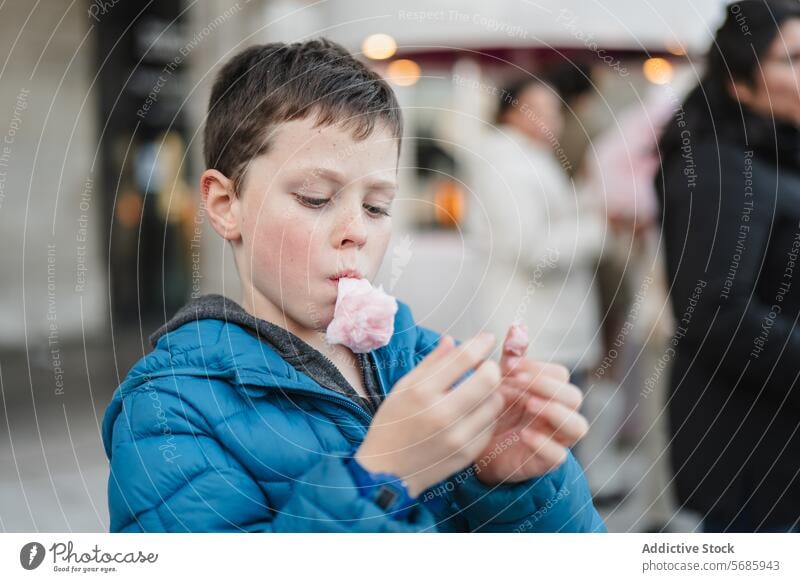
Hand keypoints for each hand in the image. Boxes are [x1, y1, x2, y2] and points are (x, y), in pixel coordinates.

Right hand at [356, 332, 503, 496]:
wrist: (386, 472)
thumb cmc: (392, 426)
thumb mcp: (403, 388)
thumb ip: (430, 364)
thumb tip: (452, 341)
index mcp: (422, 392)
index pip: (464, 358)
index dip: (480, 344)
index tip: (486, 338)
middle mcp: (442, 414)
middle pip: (489, 379)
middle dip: (490, 367)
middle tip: (483, 368)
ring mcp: (457, 436)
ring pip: (495, 402)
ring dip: (490, 391)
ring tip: (476, 392)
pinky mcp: (467, 453)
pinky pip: (490, 425)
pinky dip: (485, 414)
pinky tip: (472, 413)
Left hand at [473, 325, 588, 484]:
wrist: (472, 446)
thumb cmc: (493, 410)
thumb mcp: (500, 380)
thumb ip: (512, 356)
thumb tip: (518, 324)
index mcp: (550, 392)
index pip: (560, 374)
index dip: (538, 368)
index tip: (509, 366)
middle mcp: (558, 415)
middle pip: (574, 397)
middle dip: (546, 386)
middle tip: (516, 382)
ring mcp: (555, 439)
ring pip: (578, 426)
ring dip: (554, 412)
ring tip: (528, 405)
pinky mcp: (543, 462)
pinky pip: (558, 456)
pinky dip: (544, 444)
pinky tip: (523, 434)